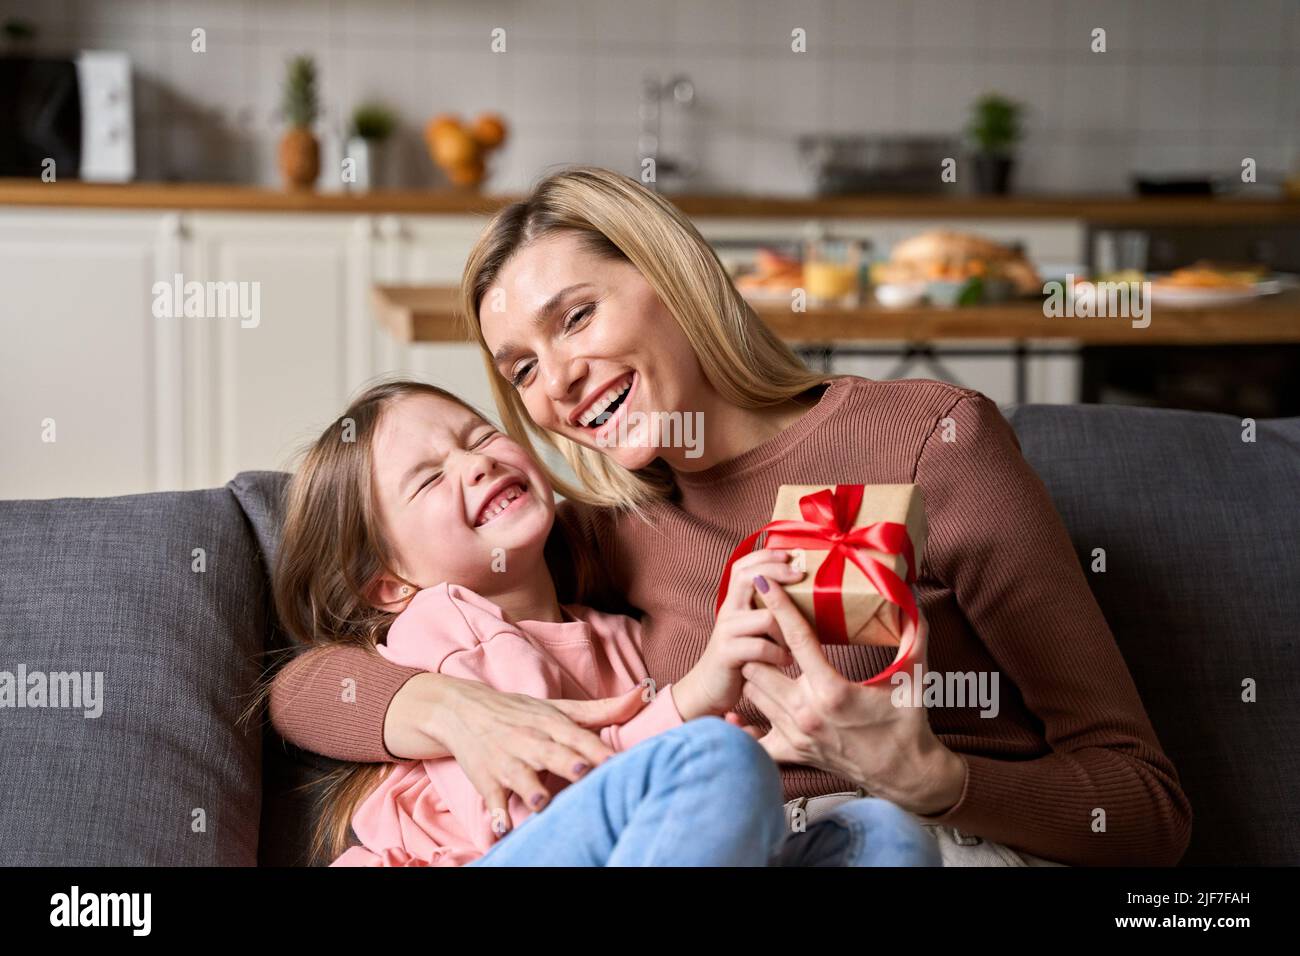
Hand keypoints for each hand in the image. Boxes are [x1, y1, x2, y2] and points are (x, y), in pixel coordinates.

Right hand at [385, 672, 645, 833]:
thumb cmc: (519, 712)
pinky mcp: (486, 781)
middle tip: (583, 772)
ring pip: (520, 777)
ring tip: (541, 801)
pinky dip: (496, 815)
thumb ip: (603, 709)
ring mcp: (506, 762)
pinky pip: (492, 800)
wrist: (461, 710)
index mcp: (550, 724)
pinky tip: (502, 829)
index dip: (596, 750)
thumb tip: (644, 694)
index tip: (617, 761)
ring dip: (530, 788)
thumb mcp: (557, 708)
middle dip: (567, 764)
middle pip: (552, 754)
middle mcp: (529, 742)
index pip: (577, 737)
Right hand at [672, 549, 800, 719]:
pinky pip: (761, 646)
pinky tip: (785, 661)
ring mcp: (726, 632)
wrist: (710, 690)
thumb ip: (768, 613)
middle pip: (748, 577)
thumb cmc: (741, 659)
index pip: (743, 566)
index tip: (790, 554)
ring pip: (765, 617)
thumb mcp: (752, 631)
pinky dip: (779, 654)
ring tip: (794, 645)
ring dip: (787, 630)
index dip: (765, 555)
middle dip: (777, 572)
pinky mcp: (727, 653)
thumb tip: (805, 597)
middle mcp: (727, 612)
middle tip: (800, 577)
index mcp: (734, 604)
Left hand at [740, 578, 966, 816]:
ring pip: (753, 692)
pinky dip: (745, 724)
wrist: (906, 774)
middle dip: (760, 643)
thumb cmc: (908, 723)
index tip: (761, 582)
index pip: (796, 639)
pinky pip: (752, 739)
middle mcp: (807, 713)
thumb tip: (910, 597)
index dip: (777, 606)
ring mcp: (796, 735)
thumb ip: (913, 634)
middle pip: (759, 665)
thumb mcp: (913, 677)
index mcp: (833, 691)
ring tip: (763, 658)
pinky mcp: (792, 753)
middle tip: (766, 628)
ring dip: (756, 674)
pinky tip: (742, 712)